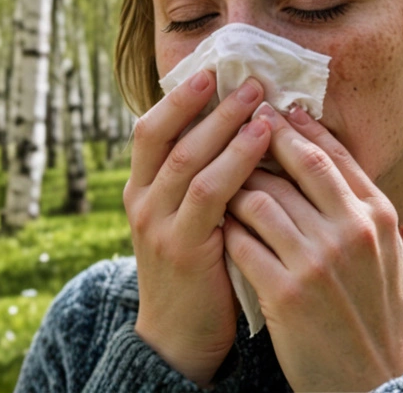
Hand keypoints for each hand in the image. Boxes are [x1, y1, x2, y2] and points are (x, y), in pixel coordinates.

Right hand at [125, 71, 270, 386]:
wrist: (180, 336)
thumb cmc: (198, 267)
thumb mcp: (189, 216)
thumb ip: (204, 177)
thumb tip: (241, 124)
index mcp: (141, 187)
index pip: (151, 128)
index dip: (180, 97)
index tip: (214, 67)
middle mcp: (142, 200)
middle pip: (166, 135)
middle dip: (208, 102)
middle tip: (247, 76)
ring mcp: (157, 224)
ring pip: (187, 159)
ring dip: (225, 125)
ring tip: (259, 101)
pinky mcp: (182, 247)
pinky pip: (209, 195)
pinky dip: (236, 163)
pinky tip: (262, 143)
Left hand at [223, 105, 402, 391]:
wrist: (380, 392)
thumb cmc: (393, 336)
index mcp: (381, 219)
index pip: (335, 155)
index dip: (302, 128)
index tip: (278, 111)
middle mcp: (351, 230)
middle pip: (296, 162)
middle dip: (262, 138)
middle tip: (236, 124)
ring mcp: (317, 260)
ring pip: (260, 196)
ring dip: (235, 183)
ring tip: (219, 178)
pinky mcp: (285, 291)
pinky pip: (242, 242)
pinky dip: (226, 229)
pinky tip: (216, 226)